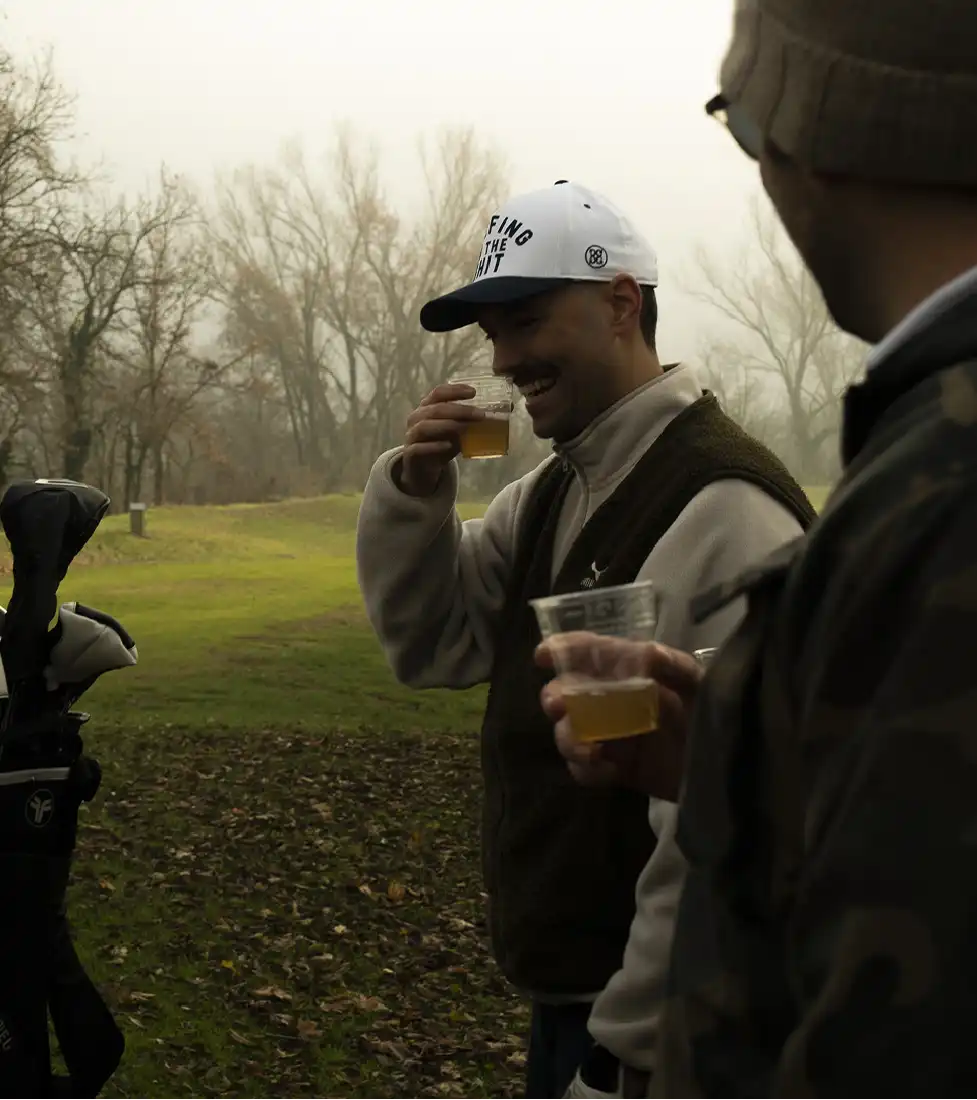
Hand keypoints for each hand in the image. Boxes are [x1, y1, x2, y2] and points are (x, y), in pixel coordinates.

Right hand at [398, 382, 485, 496]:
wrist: (423, 469)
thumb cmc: (442, 443)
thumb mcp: (459, 431)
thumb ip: (474, 420)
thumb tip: (508, 408)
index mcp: (428, 407)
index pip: (439, 392)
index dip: (455, 390)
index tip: (474, 392)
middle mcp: (417, 418)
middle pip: (435, 409)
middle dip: (459, 410)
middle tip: (480, 415)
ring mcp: (412, 436)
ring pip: (425, 426)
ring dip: (447, 425)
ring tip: (465, 428)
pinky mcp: (411, 454)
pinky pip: (419, 448)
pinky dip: (434, 446)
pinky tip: (449, 446)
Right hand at [536, 633, 703, 800]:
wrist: (736, 769)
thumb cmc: (718, 714)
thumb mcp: (705, 684)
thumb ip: (676, 667)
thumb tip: (645, 654)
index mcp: (634, 671)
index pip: (592, 652)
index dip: (565, 649)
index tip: (543, 655)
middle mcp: (615, 699)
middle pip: (569, 693)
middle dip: (556, 696)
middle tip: (558, 706)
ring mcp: (613, 735)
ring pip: (569, 733)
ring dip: (569, 739)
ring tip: (591, 750)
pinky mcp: (618, 768)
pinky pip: (584, 769)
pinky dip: (587, 770)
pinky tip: (608, 770)